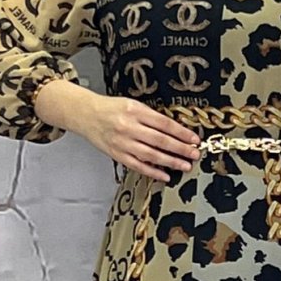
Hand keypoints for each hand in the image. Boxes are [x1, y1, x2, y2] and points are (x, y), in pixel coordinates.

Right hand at [79, 91, 201, 182]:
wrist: (86, 115)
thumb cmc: (111, 109)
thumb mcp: (133, 105)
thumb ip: (151, 117)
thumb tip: (175, 130)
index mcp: (135, 111)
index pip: (164, 124)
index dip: (181, 132)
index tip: (194, 139)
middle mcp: (129, 127)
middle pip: (160, 140)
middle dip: (180, 148)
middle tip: (194, 154)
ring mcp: (122, 143)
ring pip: (151, 155)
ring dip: (170, 162)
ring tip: (185, 165)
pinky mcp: (117, 155)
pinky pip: (138, 165)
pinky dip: (153, 172)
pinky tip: (165, 175)